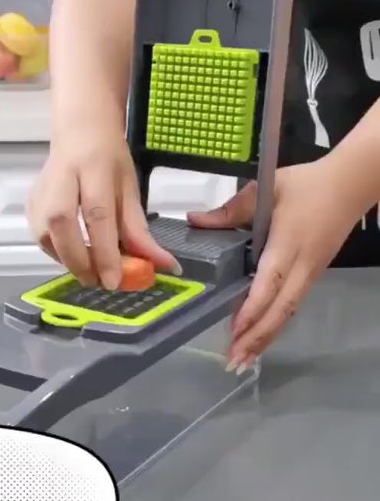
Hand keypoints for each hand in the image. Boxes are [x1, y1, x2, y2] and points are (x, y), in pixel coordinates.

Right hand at [27, 131, 179, 288]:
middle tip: (98, 282)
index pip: (98, 215)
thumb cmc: (109, 158)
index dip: (105, 251)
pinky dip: (57, 252)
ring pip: (45, 234)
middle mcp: (62, 178)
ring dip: (67, 260)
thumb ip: (140, 229)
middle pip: (62, 225)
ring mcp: (41, 190)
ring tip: (89, 270)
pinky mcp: (30, 201)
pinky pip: (41, 236)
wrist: (79, 130)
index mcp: (94, 169)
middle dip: (80, 260)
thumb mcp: (130, 188)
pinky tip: (74, 254)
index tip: (114, 281)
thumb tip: (163, 265)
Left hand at [188, 159, 363, 373]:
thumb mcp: (266, 189)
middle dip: (257, 337)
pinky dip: (275, 324)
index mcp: (288, 243)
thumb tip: (194, 220)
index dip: (252, 308)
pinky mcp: (314, 274)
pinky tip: (261, 336)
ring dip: (266, 337)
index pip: (269, 281)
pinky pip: (293, 304)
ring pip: (288, 311)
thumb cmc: (305, 184)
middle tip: (233, 361)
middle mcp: (302, 265)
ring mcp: (311, 273)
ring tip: (243, 359)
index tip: (235, 330)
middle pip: (281, 308)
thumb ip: (230, 210)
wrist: (350, 184)